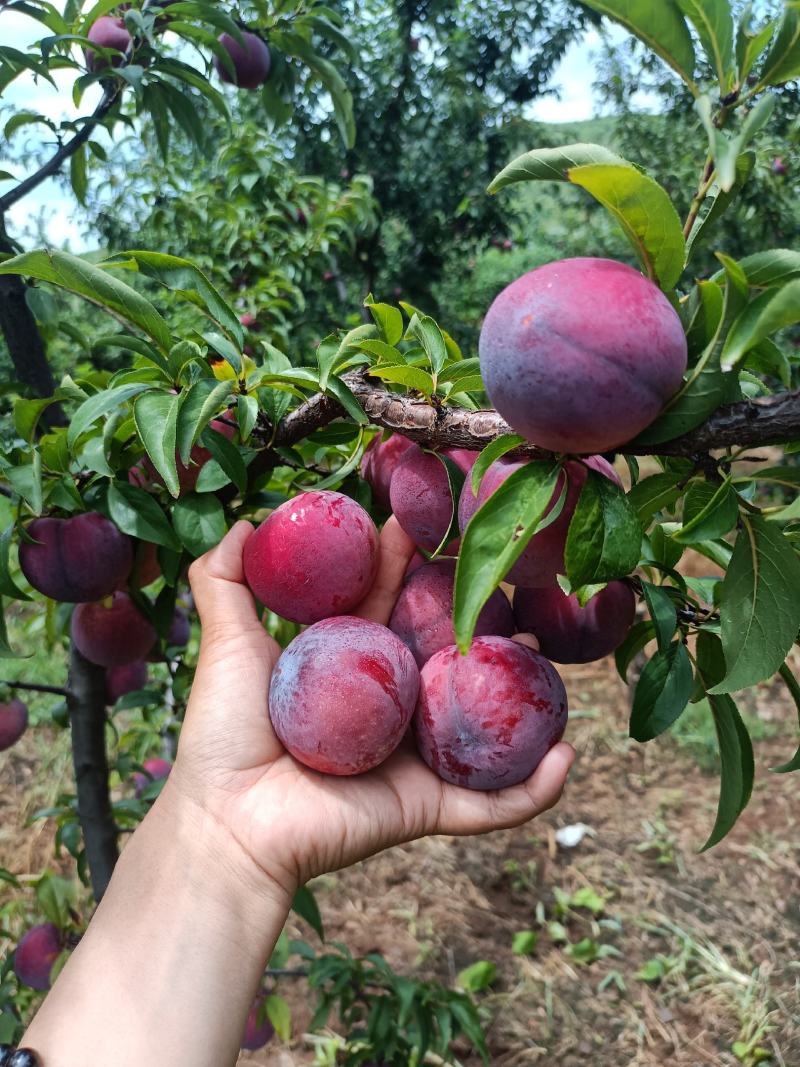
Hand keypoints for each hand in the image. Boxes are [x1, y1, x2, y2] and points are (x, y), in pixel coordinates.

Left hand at [166, 519, 574, 899]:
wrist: (228, 821)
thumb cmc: (224, 733)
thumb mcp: (226, 643)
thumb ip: (222, 579)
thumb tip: (247, 524)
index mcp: (349, 666)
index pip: (392, 602)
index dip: (411, 562)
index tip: (431, 520)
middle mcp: (389, 706)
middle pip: (445, 650)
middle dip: (478, 610)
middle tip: (506, 569)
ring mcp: (414, 755)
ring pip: (484, 718)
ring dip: (524, 688)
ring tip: (549, 646)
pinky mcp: (428, 805)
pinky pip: (495, 803)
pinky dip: (537, 788)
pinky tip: (569, 754)